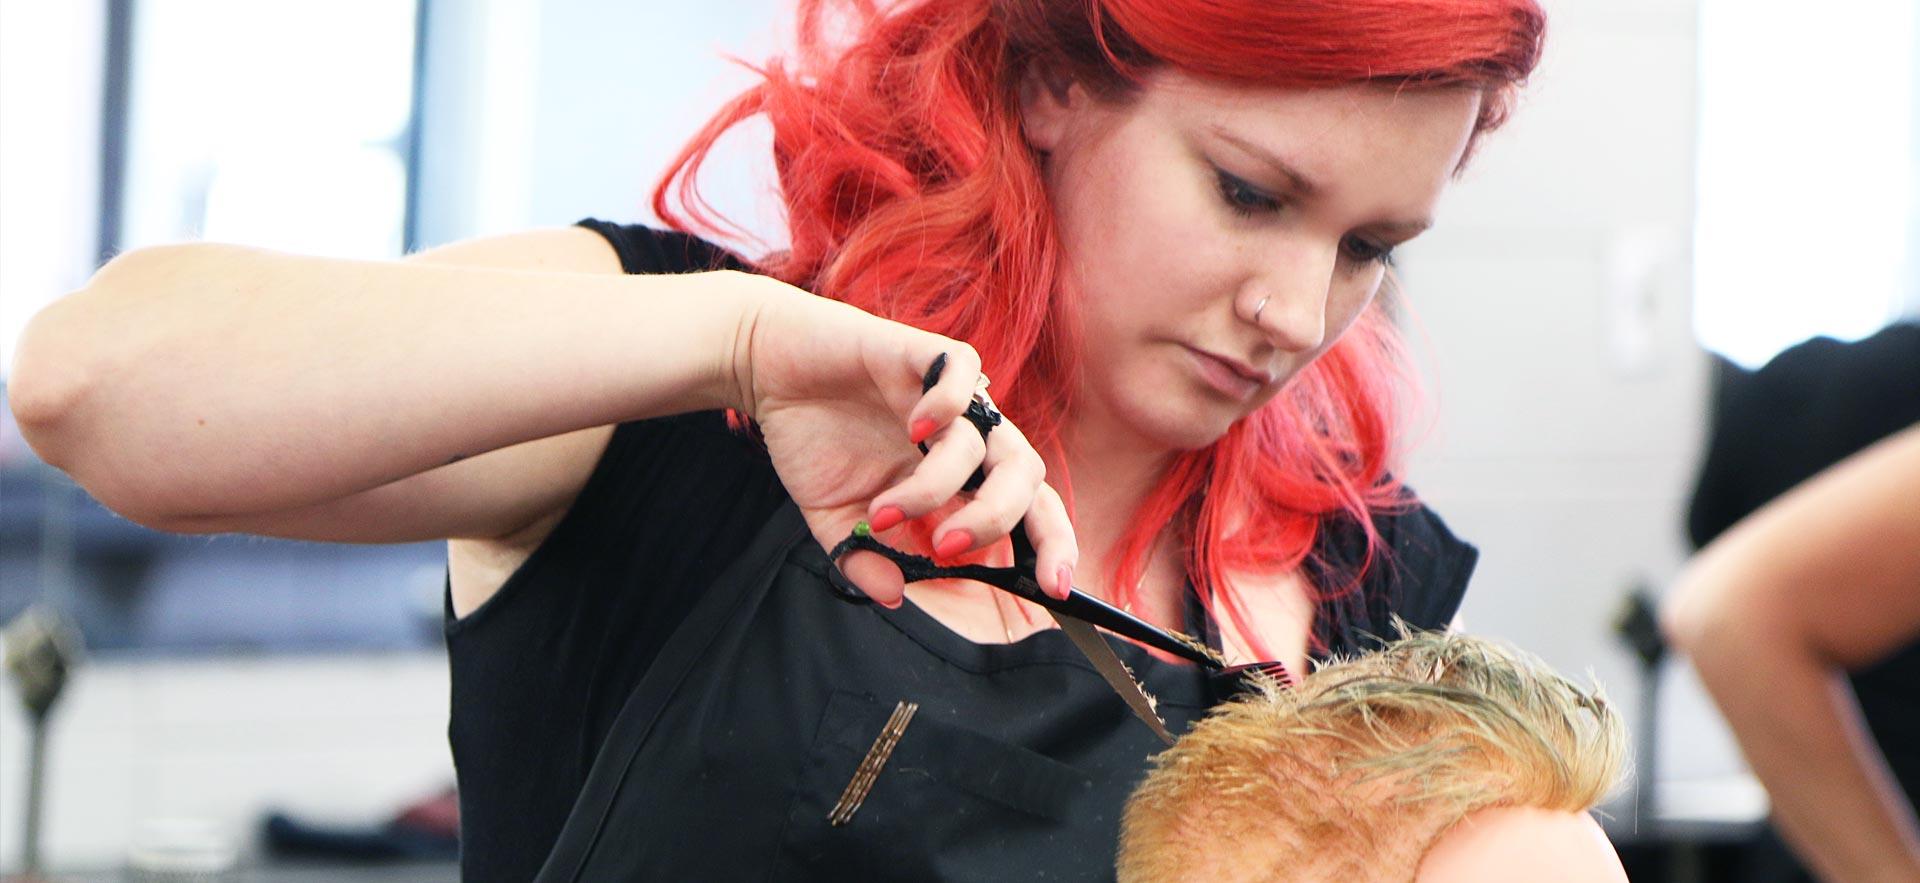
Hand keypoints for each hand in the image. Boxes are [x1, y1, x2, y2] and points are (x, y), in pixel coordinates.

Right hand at [725, 272, 1076, 606]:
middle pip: (1026, 474)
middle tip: (948, 549)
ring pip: (984, 440)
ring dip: (936, 487)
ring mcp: (946, 394)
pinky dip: (945, 405)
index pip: (1027, 508)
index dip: (1050, 545)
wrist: (767, 368)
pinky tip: (911, 430)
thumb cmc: (812, 436)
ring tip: (885, 512)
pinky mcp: (919, 352)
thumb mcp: (833, 517)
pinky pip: (960, 370)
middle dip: (998, 520)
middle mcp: (964, 433)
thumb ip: (865, 559)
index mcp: (958, 474)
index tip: (1055, 589)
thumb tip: (895, 597)